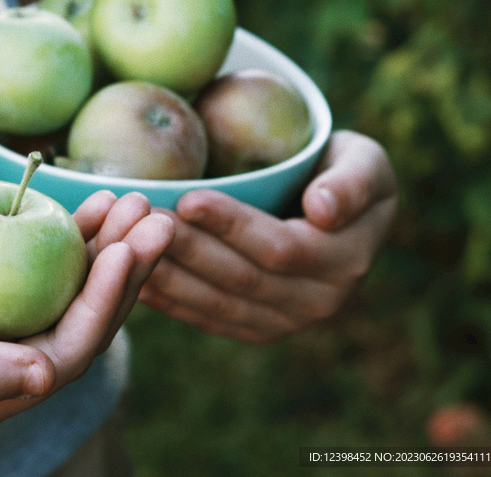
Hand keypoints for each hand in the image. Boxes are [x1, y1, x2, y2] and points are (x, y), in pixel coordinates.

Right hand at [0, 191, 172, 432]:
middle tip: (155, 217)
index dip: (107, 305)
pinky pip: (46, 257)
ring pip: (72, 284)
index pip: (69, 352)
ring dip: (108, 246)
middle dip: (124, 271)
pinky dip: (74, 231)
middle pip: (82, 317)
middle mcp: (1, 360)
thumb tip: (42, 382)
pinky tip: (96, 200)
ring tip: (137, 200)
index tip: (128, 251)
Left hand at [139, 130, 396, 342]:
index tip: (187, 198)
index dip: (232, 225)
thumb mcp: (364, 162)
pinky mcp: (255, 329)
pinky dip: (169, 301)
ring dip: (170, 277)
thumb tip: (324, 209)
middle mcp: (318, 301)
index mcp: (346, 259)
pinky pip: (207, 319)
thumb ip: (353, 182)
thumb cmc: (342, 171)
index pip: (280, 247)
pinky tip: (132, 278)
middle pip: (240, 279)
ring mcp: (284, 322)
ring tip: (127, 246)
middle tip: (140, 220)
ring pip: (217, 304)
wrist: (333, 210)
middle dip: (187, 249)